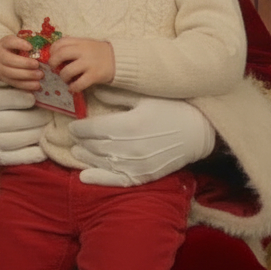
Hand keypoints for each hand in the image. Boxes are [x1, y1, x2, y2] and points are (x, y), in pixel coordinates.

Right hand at [0, 35, 42, 89]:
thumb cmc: (12, 49)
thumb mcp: (16, 42)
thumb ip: (27, 43)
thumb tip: (44, 47)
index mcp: (4, 44)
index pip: (10, 42)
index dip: (20, 44)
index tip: (30, 47)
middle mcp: (0, 57)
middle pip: (10, 61)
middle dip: (25, 64)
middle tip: (37, 65)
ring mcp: (1, 70)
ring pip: (12, 74)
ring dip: (28, 76)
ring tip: (40, 75)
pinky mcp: (5, 80)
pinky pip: (16, 84)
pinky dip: (27, 86)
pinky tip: (37, 85)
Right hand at [0, 84, 49, 165]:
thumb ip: (1, 85)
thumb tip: (30, 82)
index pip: (17, 98)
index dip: (30, 97)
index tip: (33, 97)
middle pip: (29, 119)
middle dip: (42, 114)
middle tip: (47, 111)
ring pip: (31, 136)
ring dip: (42, 130)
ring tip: (43, 124)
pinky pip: (27, 156)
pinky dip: (39, 150)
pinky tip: (40, 142)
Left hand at [48, 36, 114, 92]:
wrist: (119, 59)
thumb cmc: (99, 52)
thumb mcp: (86, 44)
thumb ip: (74, 46)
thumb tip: (55, 54)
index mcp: (80, 42)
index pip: (61, 42)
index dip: (53, 49)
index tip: (52, 56)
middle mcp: (83, 51)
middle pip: (60, 54)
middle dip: (52, 62)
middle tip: (54, 68)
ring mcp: (89, 63)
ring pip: (67, 71)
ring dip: (63, 76)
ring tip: (66, 78)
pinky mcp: (94, 75)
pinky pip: (79, 83)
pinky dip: (73, 87)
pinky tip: (73, 87)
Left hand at [68, 90, 215, 186]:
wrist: (197, 131)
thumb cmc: (171, 109)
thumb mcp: (144, 96)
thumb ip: (117, 95)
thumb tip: (94, 90)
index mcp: (130, 124)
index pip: (94, 129)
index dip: (80, 129)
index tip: (73, 126)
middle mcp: (131, 146)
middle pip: (96, 146)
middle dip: (82, 142)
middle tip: (74, 138)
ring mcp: (138, 164)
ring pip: (103, 162)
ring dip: (86, 157)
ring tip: (77, 151)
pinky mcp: (145, 176)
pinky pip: (117, 180)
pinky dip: (99, 178)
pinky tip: (84, 176)